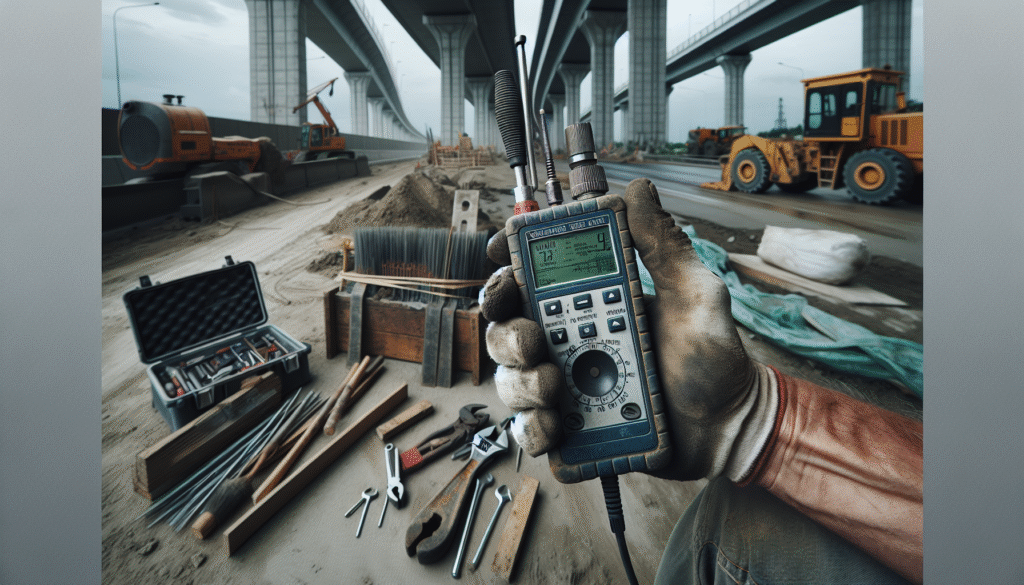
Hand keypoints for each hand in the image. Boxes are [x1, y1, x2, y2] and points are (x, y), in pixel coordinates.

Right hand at [481, 178, 778, 481]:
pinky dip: (533, 429)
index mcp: (591, 304)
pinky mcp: (573, 430)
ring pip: (511, 380)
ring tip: (555, 387)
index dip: (506, 267)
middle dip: (507, 331)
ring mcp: (569, 388)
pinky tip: (555, 427)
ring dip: (522, 382)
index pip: (532, 280)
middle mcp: (571, 342)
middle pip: (507, 328)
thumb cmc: (714, 359)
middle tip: (534, 340)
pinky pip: (531, 431)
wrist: (729, 426)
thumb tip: (638, 191)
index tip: (501, 258)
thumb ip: (663, 246)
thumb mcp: (694, 294)